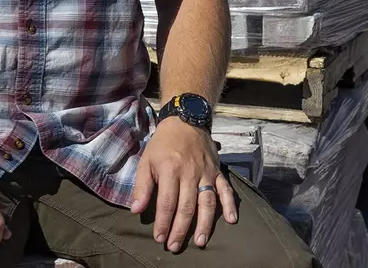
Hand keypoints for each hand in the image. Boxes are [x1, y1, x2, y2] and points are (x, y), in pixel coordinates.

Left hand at [131, 117, 236, 252]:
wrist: (185, 120)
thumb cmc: (163, 144)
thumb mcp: (146, 160)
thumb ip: (142, 186)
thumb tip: (136, 210)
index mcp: (170, 170)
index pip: (167, 202)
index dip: (163, 222)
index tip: (159, 238)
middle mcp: (190, 173)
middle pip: (186, 206)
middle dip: (180, 229)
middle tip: (174, 246)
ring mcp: (206, 173)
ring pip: (207, 202)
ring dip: (204, 224)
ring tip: (200, 241)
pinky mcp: (218, 171)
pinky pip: (226, 189)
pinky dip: (230, 204)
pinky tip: (231, 220)